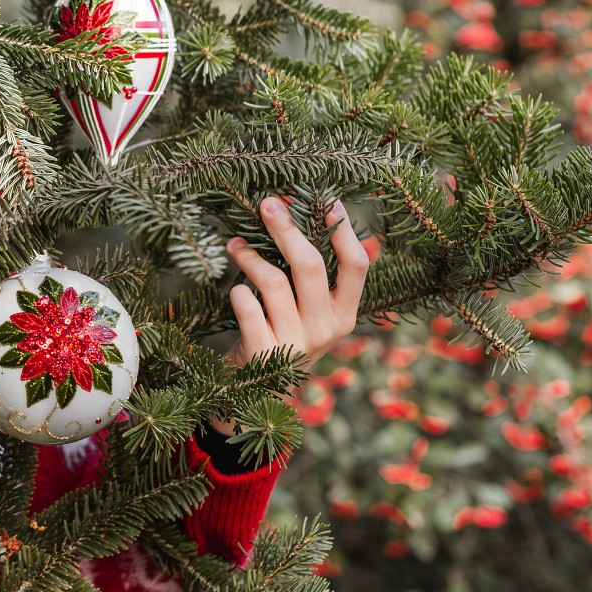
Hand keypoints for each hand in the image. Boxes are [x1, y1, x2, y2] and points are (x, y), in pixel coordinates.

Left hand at [213, 195, 369, 433]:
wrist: (257, 393)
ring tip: (234, 245)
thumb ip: (312, 276)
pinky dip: (238, 291)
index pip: (357, 264)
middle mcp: (327, 328)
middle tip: (266, 204)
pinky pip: (248, 307)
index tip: (326, 198)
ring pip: (274, 282)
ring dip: (250, 257)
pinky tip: (235, 288)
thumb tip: (295, 212)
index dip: (343, 228)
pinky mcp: (264, 354)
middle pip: (310, 265)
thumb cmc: (283, 336)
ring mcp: (296, 343)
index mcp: (346, 313)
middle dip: (286, 228)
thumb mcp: (309, 312)